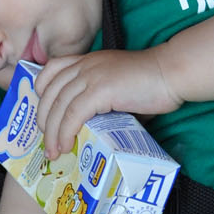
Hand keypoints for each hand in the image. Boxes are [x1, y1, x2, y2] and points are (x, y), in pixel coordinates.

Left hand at [35, 48, 181, 156]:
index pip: (52, 70)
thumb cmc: (153, 83)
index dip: (42, 92)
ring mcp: (91, 76)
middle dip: (43, 120)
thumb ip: (103, 102)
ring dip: (52, 132)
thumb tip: (94, 129)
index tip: (43, 114)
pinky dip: (66, 131)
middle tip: (46, 143)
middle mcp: (85, 66)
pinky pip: (74, 113)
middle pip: (50, 93)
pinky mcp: (101, 90)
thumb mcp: (119, 87)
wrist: (172, 73)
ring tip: (54, 152)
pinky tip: (66, 145)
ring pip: (59, 106)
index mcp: (88, 61)